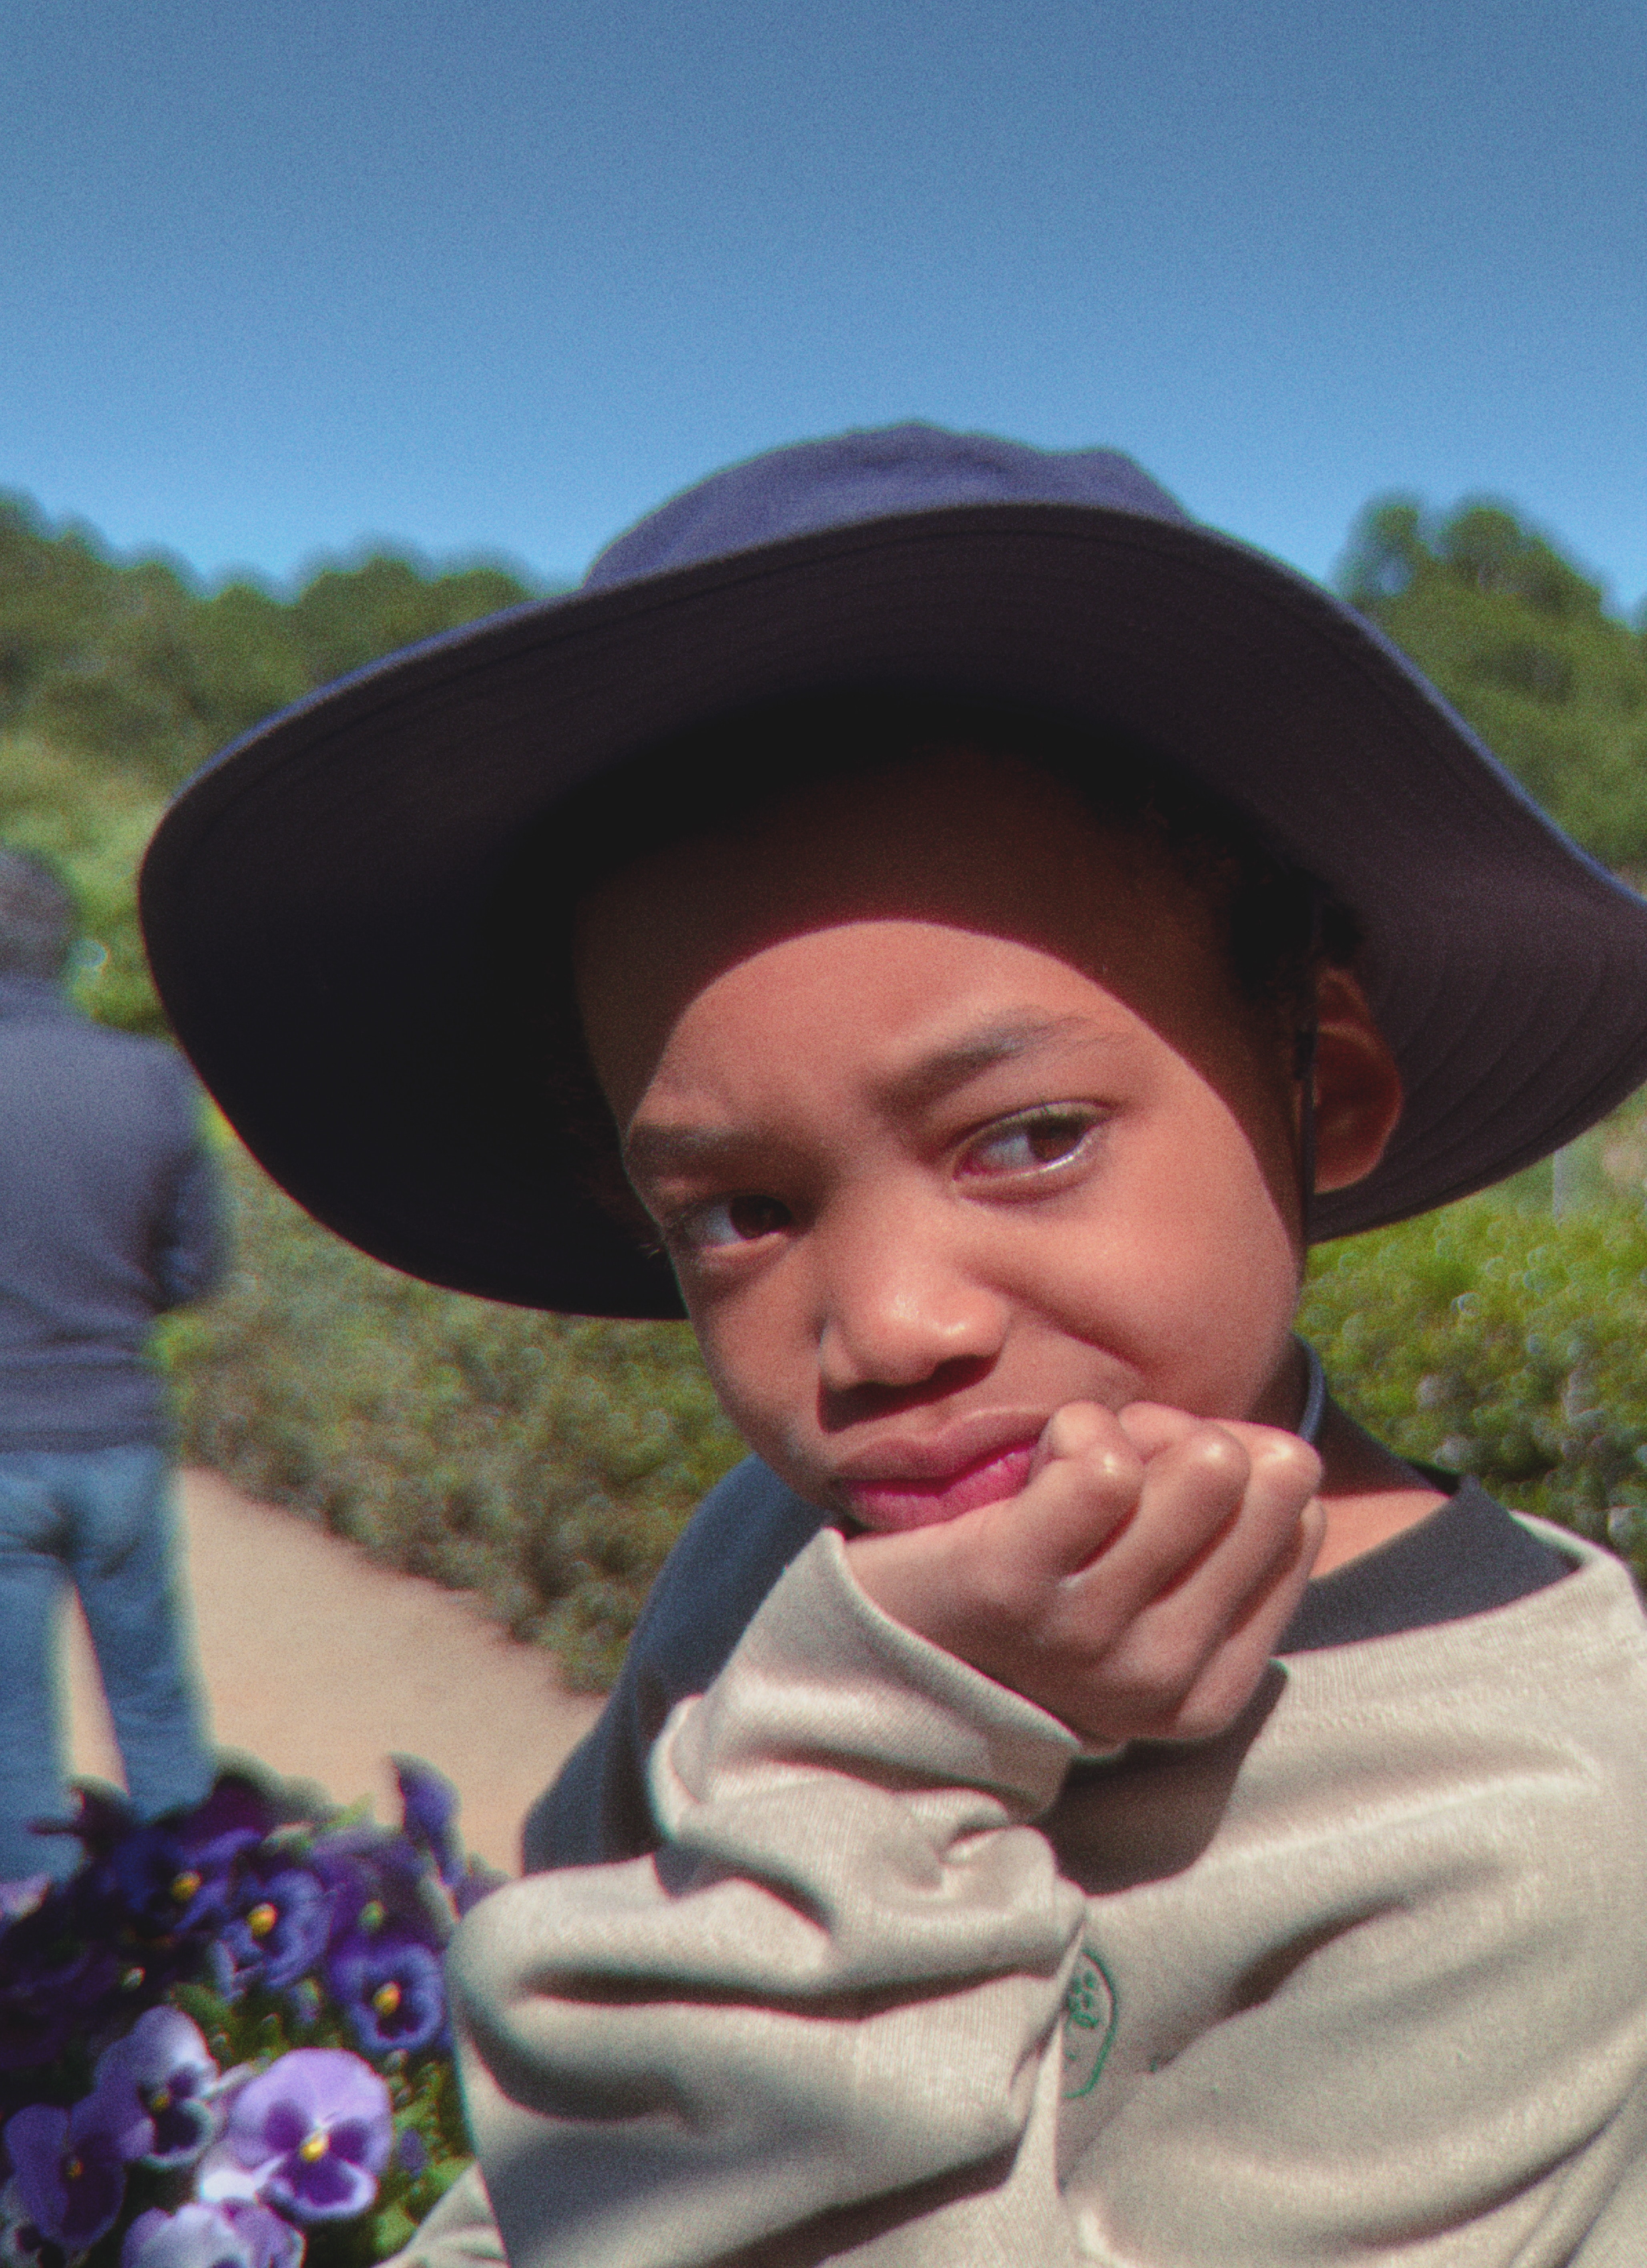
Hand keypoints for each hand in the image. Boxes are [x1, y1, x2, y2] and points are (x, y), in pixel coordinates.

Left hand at [844, 1402, 1323, 1747]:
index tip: (1164, 1487)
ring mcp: (1088, 1637)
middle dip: (1189, 1437)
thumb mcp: (1144, 1586)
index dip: (1238, 1465)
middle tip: (1116, 1461)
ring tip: (1071, 1459)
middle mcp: (1160, 1674)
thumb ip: (1221, 1530)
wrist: (878, 1658)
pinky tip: (1041, 1458)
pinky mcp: (1012, 1587)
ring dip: (1128, 1429)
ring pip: (1196, 1467)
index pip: (1299, 1515)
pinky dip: (1075, 1431)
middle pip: (1255, 1478)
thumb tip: (1280, 1454)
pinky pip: (1100, 1465)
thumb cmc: (1029, 1593)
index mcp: (1207, 1689)